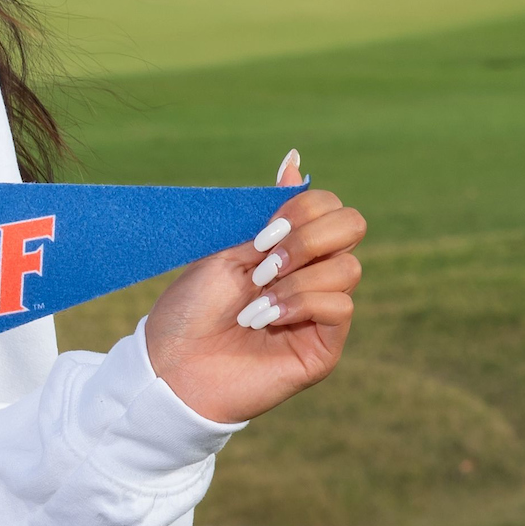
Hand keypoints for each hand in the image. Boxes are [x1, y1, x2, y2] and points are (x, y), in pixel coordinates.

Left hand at [144, 151, 364, 425]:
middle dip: (308, 236)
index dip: (302, 209)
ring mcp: (320, 310)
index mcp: (287, 247)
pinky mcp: (325, 345)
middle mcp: (311, 274)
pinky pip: (341, 306)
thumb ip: (265, 211)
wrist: (172, 366)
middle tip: (263, 260)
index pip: (328, 206)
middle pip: (352, 226)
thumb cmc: (190, 308)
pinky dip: (300, 304)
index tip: (261, 232)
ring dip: (294, 278)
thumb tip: (295, 159)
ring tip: (253, 300)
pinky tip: (264, 319)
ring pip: (349, 268)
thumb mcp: (225, 250)